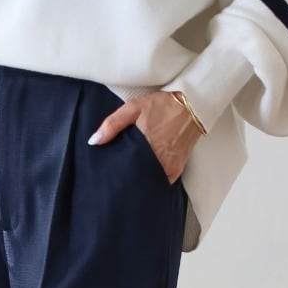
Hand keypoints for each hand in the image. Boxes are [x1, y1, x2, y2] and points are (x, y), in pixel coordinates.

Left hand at [88, 90, 203, 183]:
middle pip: (135, 178)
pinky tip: (145, 176)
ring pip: (147, 182)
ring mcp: (168, 168)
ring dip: (139, 180)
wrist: (193, 107)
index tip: (109, 173)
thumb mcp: (134, 107)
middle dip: (126, 178)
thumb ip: (112, 124)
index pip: (124, 168)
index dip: (116, 172)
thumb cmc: (162, 105)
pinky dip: (152, 180)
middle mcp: (157, 161)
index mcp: (144, 146)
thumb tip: (94, 142)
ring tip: (129, 177)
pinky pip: (160, 182)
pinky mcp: (176, 171)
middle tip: (116, 177)